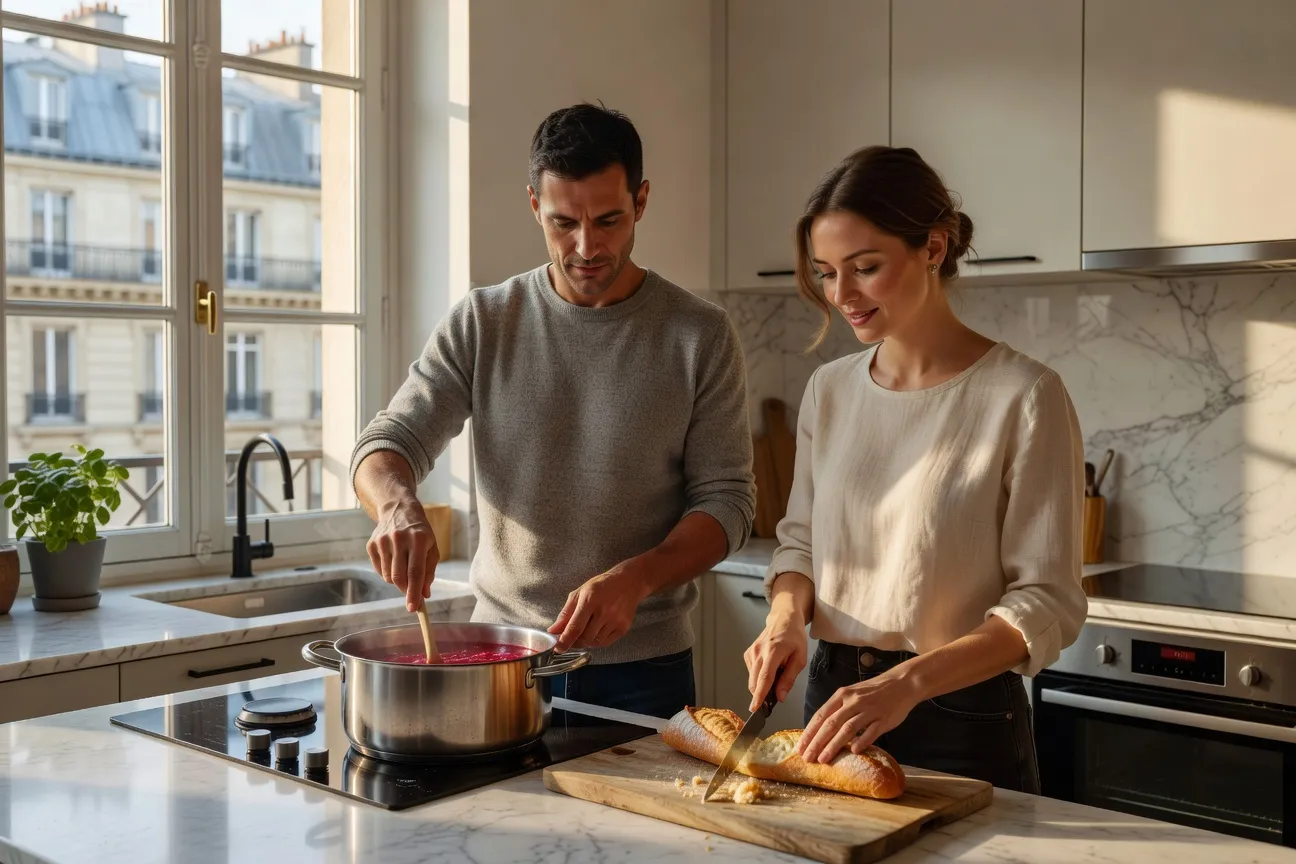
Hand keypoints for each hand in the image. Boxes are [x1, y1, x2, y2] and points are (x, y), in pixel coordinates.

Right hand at [366, 499, 438, 611]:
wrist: (398, 510)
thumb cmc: (420, 532)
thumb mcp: (431, 548)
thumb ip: (429, 572)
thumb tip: (424, 595)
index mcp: (418, 539)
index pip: (415, 572)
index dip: (414, 592)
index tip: (414, 608)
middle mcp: (399, 539)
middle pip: (399, 577)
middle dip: (405, 590)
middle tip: (411, 592)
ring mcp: (382, 541)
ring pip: (388, 576)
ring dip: (397, 580)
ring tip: (404, 566)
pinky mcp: (371, 544)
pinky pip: (379, 570)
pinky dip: (387, 573)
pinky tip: (394, 560)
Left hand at [548, 566, 647, 652]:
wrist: (628, 582)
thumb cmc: (602, 586)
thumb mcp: (580, 593)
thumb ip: (565, 613)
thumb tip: (553, 630)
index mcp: (590, 600)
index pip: (575, 628)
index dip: (564, 641)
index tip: (558, 648)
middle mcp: (604, 611)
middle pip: (584, 638)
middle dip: (574, 642)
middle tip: (571, 637)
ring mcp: (615, 621)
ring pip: (594, 642)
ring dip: (586, 641)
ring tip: (587, 629)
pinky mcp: (623, 628)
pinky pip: (605, 643)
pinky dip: (597, 641)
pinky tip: (596, 631)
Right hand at [744, 607, 807, 712]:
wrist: (783, 619)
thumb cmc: (794, 637)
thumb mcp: (800, 658)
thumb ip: (789, 678)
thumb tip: (780, 697)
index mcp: (774, 651)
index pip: (764, 677)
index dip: (759, 695)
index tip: (755, 708)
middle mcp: (759, 651)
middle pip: (755, 681)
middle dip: (761, 695)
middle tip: (773, 701)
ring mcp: (751, 652)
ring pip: (752, 679)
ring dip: (761, 685)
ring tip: (776, 676)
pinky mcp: (748, 653)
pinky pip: (751, 673)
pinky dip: (759, 677)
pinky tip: (769, 670)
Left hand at [798, 671, 921, 763]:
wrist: (902, 683)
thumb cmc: (873, 691)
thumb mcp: (852, 694)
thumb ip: (838, 709)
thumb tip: (821, 731)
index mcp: (842, 695)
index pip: (821, 715)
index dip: (809, 733)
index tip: (800, 747)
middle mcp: (853, 701)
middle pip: (830, 724)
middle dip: (817, 742)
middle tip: (807, 758)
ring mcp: (869, 710)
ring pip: (847, 729)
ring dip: (833, 745)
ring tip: (823, 759)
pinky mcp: (884, 719)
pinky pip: (871, 731)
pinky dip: (861, 741)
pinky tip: (853, 751)